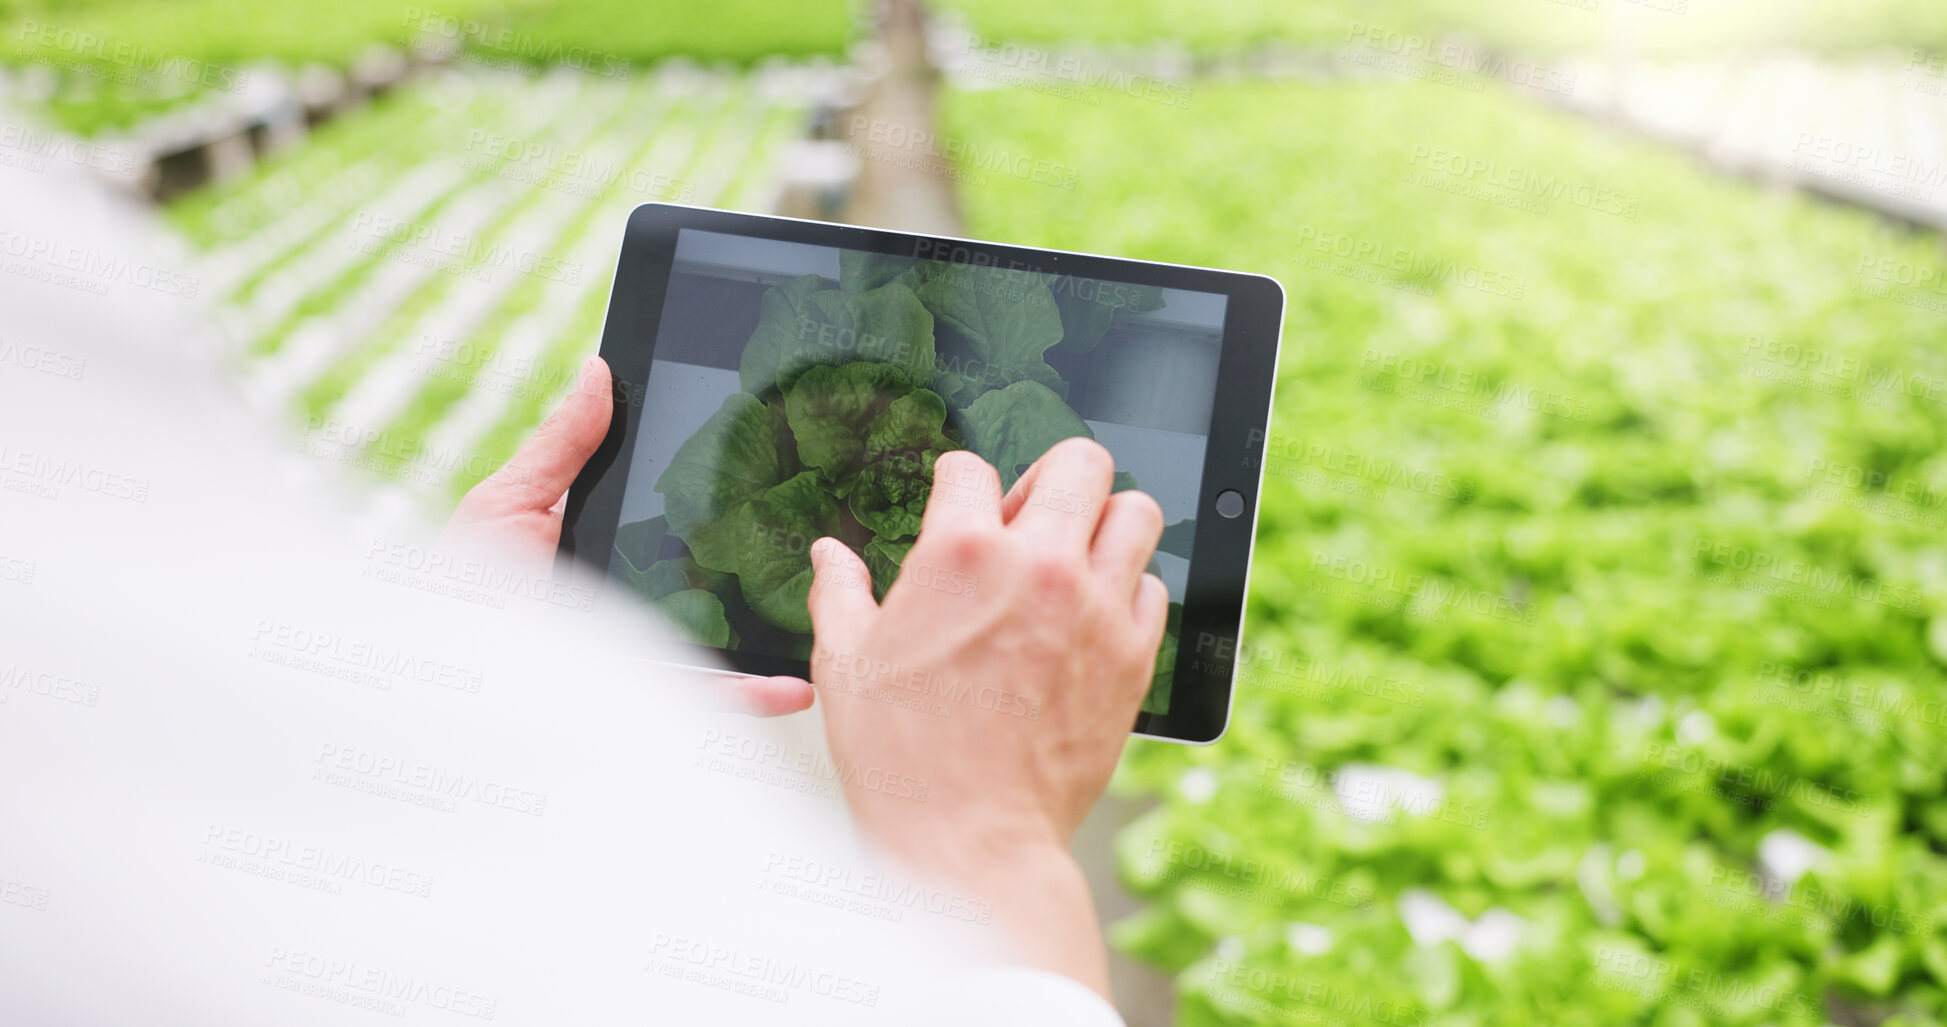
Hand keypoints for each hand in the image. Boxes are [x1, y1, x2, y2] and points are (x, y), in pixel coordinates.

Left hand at [442, 356, 812, 716]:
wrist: (432, 680)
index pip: (678, 518)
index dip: (727, 497)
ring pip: (728, 640)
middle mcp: (635, 600)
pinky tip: (793, 686)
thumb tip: (601, 370)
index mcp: (607, 547)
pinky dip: (753, 695)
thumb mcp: (506, 505)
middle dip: (777, 565)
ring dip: (781, 632)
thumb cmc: (454, 588)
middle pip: (718, 578)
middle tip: (836, 535)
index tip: (782, 459)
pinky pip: (706, 695)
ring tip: (833, 608)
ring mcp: (645, 647)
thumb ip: (562, 447)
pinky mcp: (643, 690)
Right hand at [804, 438, 1168, 996]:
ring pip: (1138, 512)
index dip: (957, 484)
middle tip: (1030, 514)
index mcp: (962, 555)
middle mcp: (1040, 567)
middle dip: (1050, 477)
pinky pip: (1155, 589)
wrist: (971, 841)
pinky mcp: (1133, 657)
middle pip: (1079, 463)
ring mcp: (1096, 610)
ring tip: (1076, 553)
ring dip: (1106, 522)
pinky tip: (1095, 613)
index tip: (958, 506)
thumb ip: (840, 592)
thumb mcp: (847, 664)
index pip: (971, 468)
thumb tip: (830, 554)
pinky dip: (1130, 590)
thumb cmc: (903, 760)